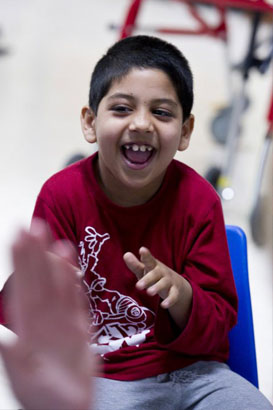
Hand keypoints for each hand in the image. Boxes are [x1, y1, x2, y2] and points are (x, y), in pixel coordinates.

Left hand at [0, 219, 94, 409]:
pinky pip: (74, 298)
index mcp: (26, 327)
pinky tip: (68, 263)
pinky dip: (71, 280)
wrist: (67, 409)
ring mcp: (61, 319)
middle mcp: (42, 318)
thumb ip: (15, 356)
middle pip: (38, 279)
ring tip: (52, 238)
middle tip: (33, 226)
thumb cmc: (44, 398)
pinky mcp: (79, 325)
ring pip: (56, 284)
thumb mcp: (26, 379)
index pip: (22, 287)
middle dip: (34, 253)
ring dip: (54, 262)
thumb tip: (2, 337)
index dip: (20, 262)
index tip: (17, 237)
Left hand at [124, 247, 183, 308]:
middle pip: (155, 274)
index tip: (142, 250)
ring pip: (163, 284)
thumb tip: (125, 255)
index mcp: (153, 266)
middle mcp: (161, 272)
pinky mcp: (175, 292)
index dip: (146, 255)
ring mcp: (169, 282)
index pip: (149, 260)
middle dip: (147, 279)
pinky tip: (164, 305)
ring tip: (149, 292)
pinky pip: (173, 296)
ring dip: (157, 288)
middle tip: (138, 286)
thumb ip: (135, 265)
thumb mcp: (145, 270)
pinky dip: (170, 300)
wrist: (177, 284)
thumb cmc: (155, 276)